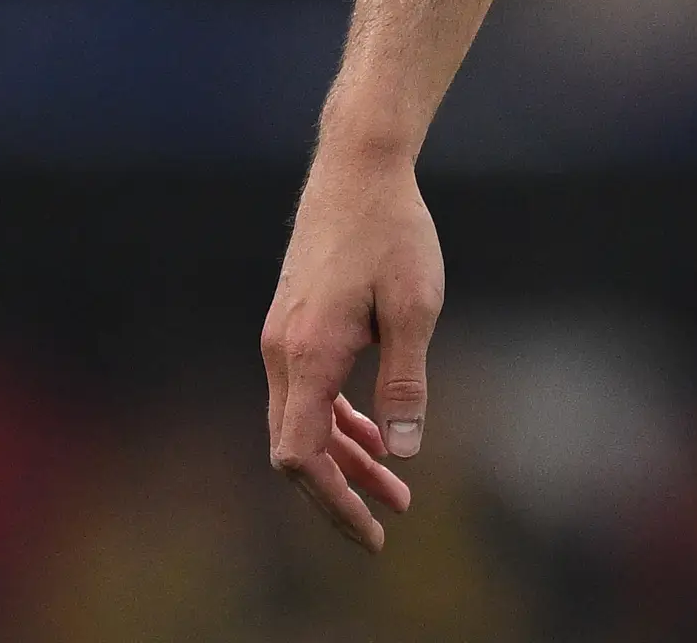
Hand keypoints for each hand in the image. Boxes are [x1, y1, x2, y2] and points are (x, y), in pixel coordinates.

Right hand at [260, 143, 444, 550]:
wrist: (358, 168)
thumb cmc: (393, 231)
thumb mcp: (414, 306)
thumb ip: (406, 383)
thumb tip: (403, 452)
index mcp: (307, 354)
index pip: (301, 456)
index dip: (334, 500)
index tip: (372, 529)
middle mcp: (282, 352)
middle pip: (298, 449)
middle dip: (342, 490)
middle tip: (388, 523)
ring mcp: (282, 339)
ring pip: (304, 422)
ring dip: (345, 458)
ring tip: (394, 490)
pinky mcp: (294, 325)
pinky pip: (309, 392)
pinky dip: (339, 421)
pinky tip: (374, 435)